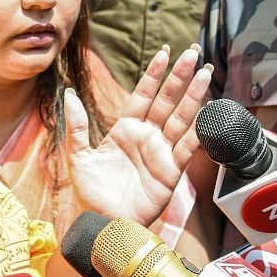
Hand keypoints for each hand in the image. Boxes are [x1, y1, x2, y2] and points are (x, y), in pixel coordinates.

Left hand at [66, 46, 211, 225]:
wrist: (104, 223)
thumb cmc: (91, 194)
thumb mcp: (78, 157)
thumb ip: (77, 126)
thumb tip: (69, 94)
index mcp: (124, 130)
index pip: (142, 95)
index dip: (153, 75)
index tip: (163, 53)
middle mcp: (146, 137)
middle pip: (166, 101)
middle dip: (179, 77)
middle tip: (193, 54)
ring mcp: (161, 152)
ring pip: (181, 118)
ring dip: (193, 96)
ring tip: (205, 74)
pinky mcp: (172, 171)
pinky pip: (188, 146)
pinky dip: (199, 130)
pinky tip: (208, 113)